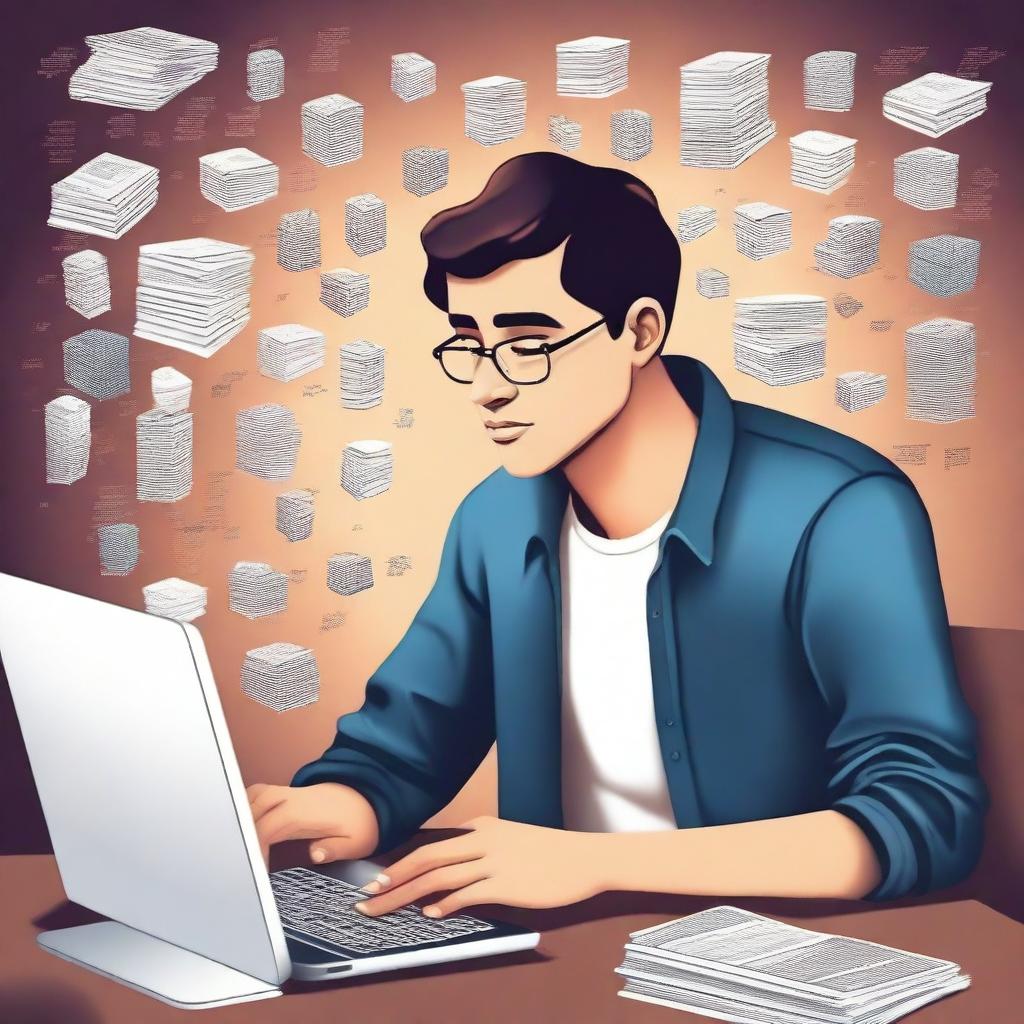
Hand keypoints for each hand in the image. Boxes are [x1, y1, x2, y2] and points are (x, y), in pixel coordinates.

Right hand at [247, 782, 379, 865]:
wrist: (369, 801)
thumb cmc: (361, 823)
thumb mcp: (357, 842)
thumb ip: (335, 849)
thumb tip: (315, 854)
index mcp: (306, 812)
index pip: (269, 826)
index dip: (256, 847)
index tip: (256, 868)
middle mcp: (294, 799)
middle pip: (256, 804)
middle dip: (243, 830)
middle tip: (240, 857)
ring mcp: (290, 795)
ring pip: (255, 795)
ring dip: (242, 814)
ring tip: (237, 843)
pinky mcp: (289, 797)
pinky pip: (261, 794)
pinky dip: (248, 805)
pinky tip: (244, 825)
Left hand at [353, 815, 606, 918]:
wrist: (585, 858)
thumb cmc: (551, 852)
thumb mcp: (512, 837)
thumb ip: (483, 845)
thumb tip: (456, 860)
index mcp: (482, 827)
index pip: (432, 844)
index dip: (402, 862)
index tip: (381, 877)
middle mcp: (482, 840)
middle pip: (426, 858)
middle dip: (393, 878)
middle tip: (368, 894)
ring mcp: (493, 862)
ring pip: (438, 877)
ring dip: (406, 894)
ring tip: (384, 906)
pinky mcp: (505, 884)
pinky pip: (466, 894)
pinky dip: (444, 904)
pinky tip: (429, 913)